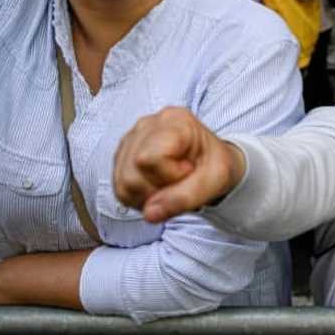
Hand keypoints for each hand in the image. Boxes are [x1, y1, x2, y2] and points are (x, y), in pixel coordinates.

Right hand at [113, 106, 246, 222]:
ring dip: (148, 195)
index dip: (169, 175)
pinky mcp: (122, 156)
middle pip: (131, 174)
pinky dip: (140, 197)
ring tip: (171, 185)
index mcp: (174, 120)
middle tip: (181, 180)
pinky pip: (120, 189)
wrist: (211, 163)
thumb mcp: (215, 180)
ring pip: (122, 183)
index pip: (148, 158)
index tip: (188, 170)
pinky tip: (158, 187)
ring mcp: (131, 139)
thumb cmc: (214, 165)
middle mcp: (147, 125)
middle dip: (157, 189)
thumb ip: (185, 197)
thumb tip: (150, 214)